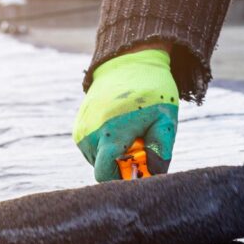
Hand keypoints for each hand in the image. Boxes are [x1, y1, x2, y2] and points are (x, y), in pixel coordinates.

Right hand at [73, 49, 178, 181]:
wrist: (127, 64)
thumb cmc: (151, 92)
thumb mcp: (165, 118)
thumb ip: (161, 148)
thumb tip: (154, 173)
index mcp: (110, 133)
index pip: (105, 175)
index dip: (123, 180)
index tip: (140, 170)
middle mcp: (89, 134)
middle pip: (104, 170)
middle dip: (124, 166)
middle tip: (141, 145)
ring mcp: (81, 131)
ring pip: (98, 162)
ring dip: (115, 156)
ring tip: (131, 134)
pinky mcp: (78, 129)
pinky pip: (93, 151)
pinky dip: (107, 147)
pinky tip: (120, 129)